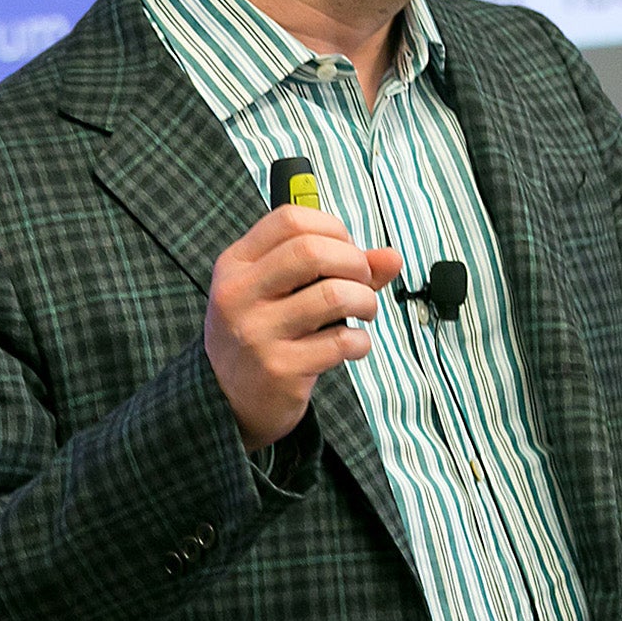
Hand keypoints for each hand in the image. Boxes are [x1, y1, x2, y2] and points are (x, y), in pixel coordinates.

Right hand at [204, 206, 400, 450]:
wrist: (230, 401)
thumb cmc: (262, 334)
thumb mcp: (278, 292)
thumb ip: (333, 267)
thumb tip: (391, 257)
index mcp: (235, 264)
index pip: (289, 220)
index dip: (332, 228)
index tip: (346, 249)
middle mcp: (239, 294)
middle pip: (312, 251)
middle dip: (354, 263)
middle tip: (362, 282)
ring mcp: (257, 333)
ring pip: (333, 295)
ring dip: (365, 301)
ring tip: (364, 312)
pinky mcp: (280, 368)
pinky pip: (341, 341)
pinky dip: (361, 341)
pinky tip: (353, 345)